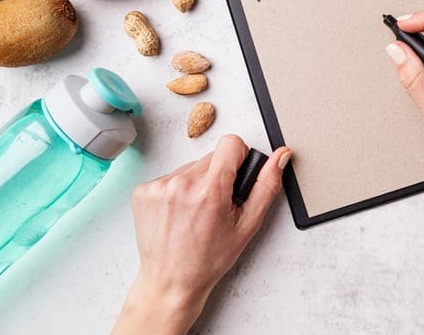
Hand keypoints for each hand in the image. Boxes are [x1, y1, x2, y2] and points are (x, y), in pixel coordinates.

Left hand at [112, 136, 290, 334]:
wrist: (171, 281)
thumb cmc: (209, 259)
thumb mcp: (248, 225)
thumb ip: (266, 186)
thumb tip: (280, 157)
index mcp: (210, 190)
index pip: (231, 143)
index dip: (239, 158)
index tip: (235, 178)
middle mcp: (182, 184)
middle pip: (211, 157)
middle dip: (218, 176)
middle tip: (216, 205)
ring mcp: (158, 187)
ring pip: (190, 167)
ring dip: (197, 183)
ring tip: (196, 212)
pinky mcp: (143, 191)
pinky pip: (170, 176)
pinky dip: (177, 190)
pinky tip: (179, 213)